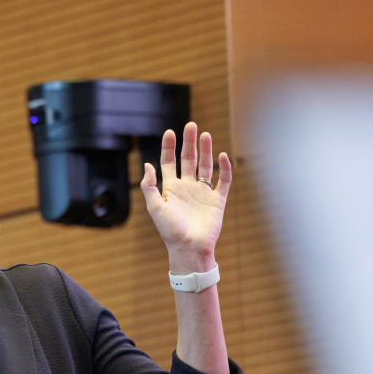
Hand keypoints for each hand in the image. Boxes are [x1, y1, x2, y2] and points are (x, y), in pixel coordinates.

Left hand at [141, 122, 231, 268]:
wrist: (189, 248)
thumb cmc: (170, 230)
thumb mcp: (155, 207)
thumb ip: (149, 186)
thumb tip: (147, 164)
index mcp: (171, 188)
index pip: (169, 162)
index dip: (169, 147)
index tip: (170, 132)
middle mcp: (187, 187)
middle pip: (188, 159)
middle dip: (189, 143)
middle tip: (191, 125)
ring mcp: (203, 193)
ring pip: (206, 166)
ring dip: (206, 151)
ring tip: (205, 135)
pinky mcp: (217, 200)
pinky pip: (223, 181)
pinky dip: (224, 168)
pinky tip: (222, 156)